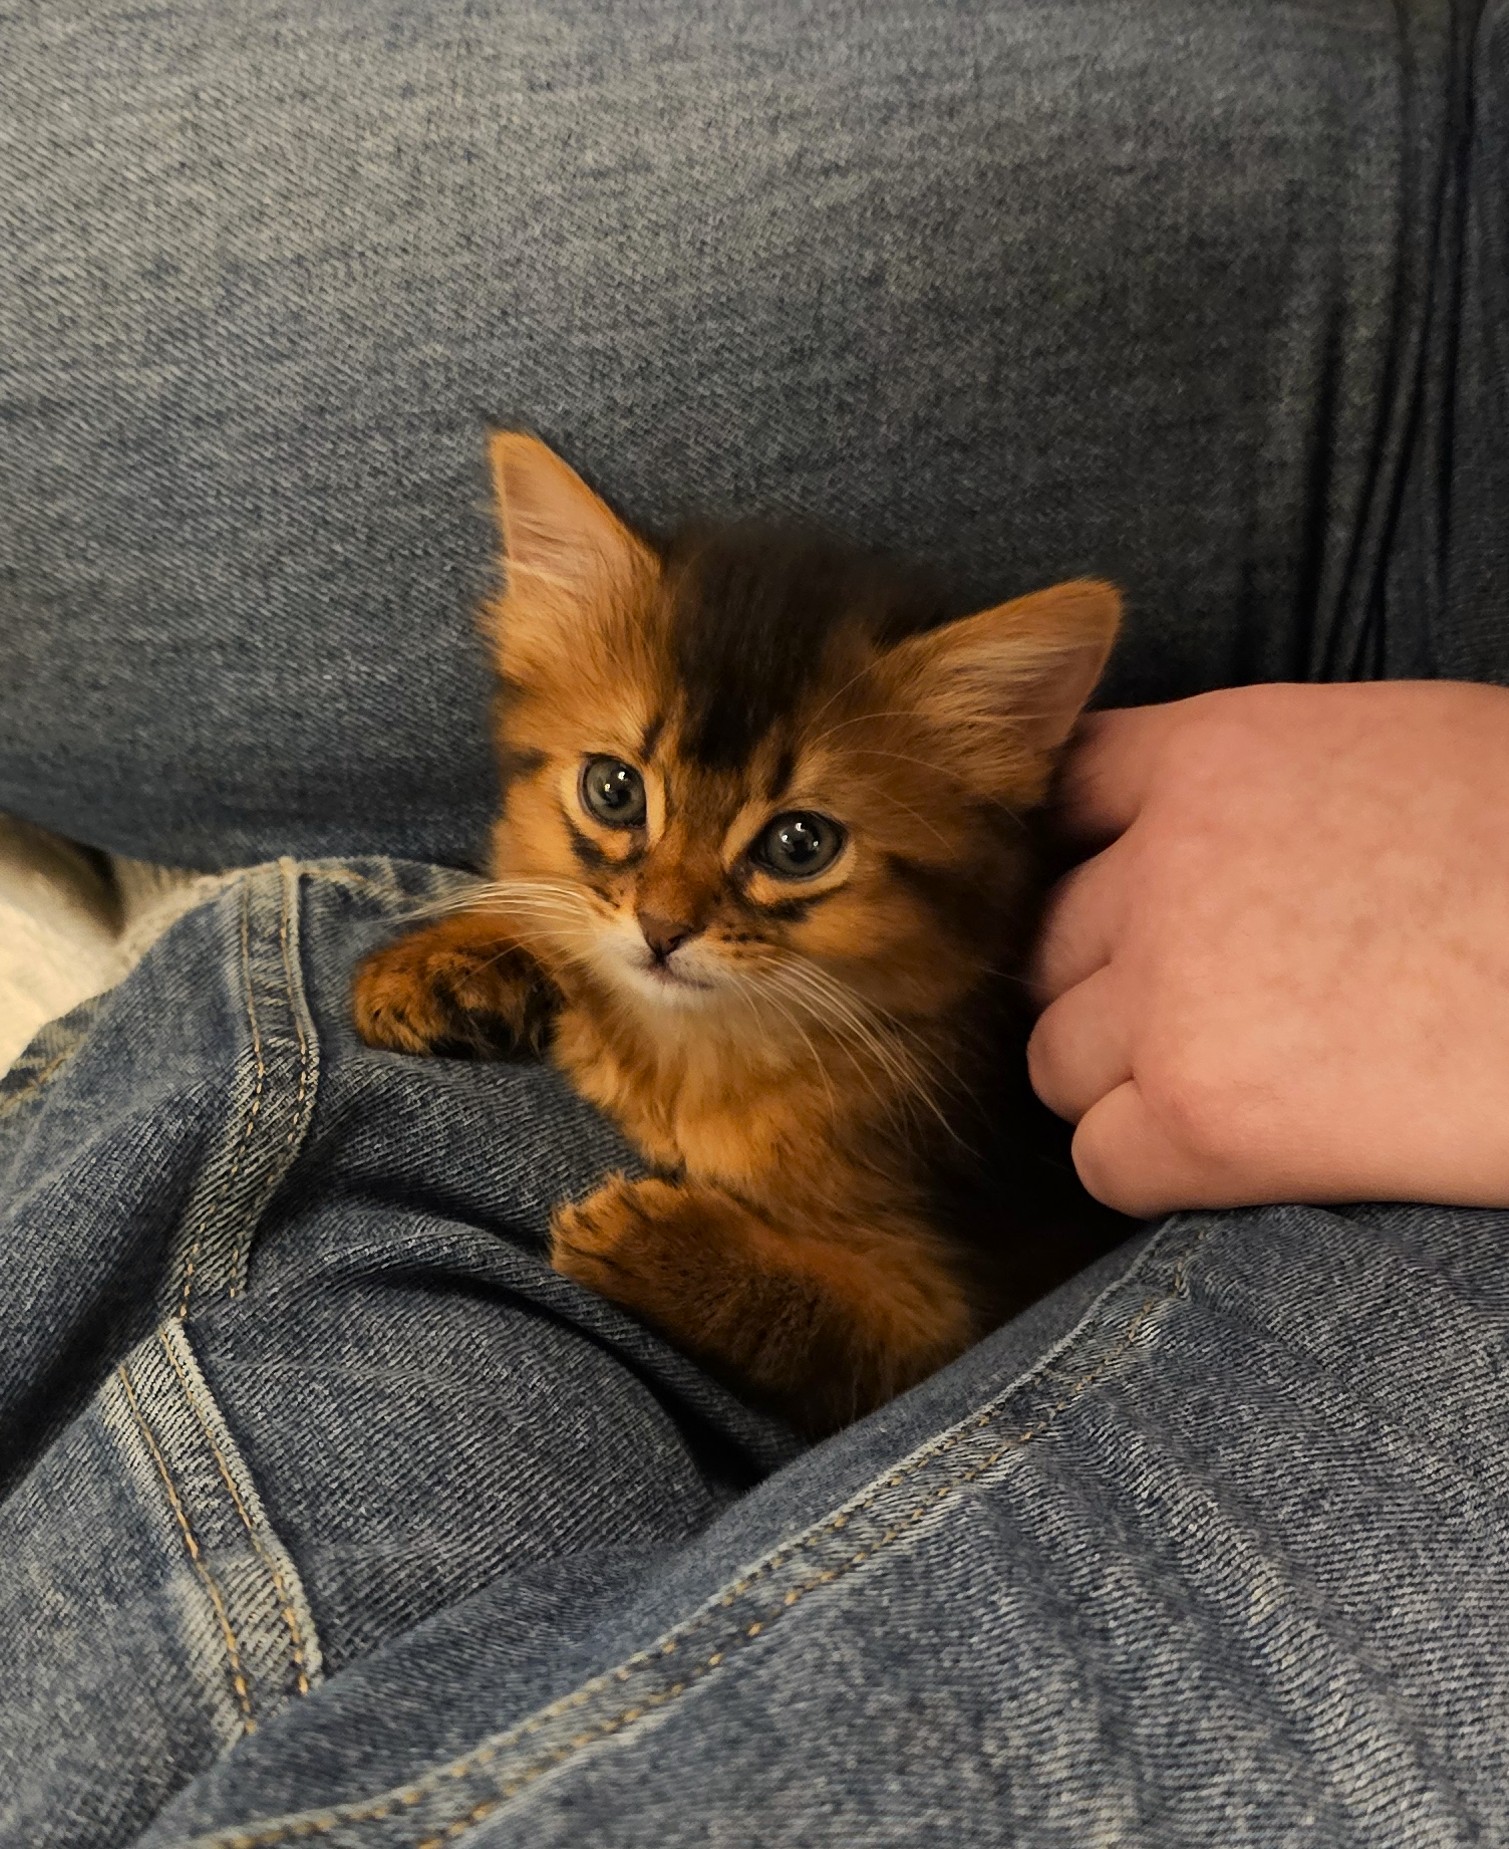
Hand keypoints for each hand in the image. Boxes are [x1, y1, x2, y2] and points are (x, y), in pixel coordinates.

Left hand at [1028, 681, 1508, 1215]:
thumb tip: (1210, 828)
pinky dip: (1154, 1171)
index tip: (1122, 908)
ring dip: (1123, 1085)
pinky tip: (1249, 1161)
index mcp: (1218, 754)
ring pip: (1058, 1060)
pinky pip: (1103, 1160)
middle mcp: (1166, 867)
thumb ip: (1269, 785)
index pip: (1067, 794)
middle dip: (1105, 987)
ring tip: (1244, 1090)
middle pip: (1048, 946)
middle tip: (1203, 1021)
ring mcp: (1173, 993)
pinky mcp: (1202, 1116)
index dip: (1087, 860)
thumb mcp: (1402, 750)